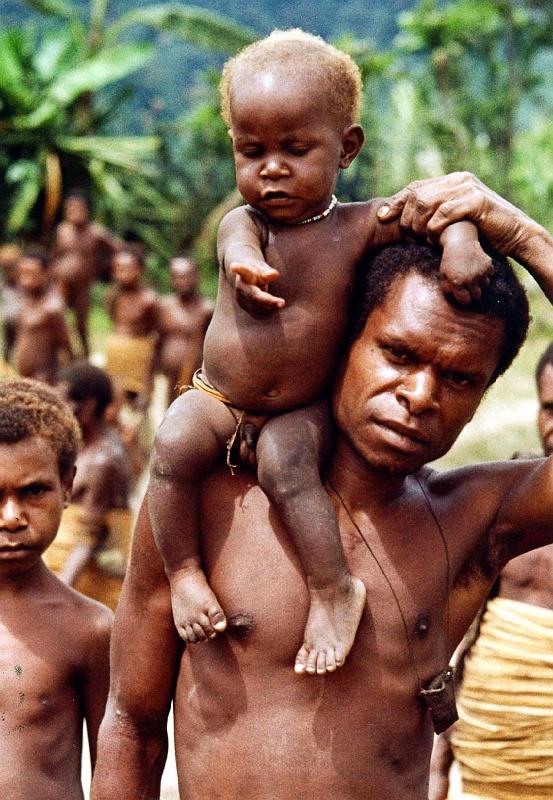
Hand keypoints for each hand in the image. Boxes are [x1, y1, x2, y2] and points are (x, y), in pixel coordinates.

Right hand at [230, 261, 284, 313]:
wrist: (246, 282)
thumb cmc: (256, 272)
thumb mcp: (261, 267)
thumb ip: (267, 270)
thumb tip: (275, 274)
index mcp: (245, 275)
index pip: (242, 271)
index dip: (238, 268)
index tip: (233, 266)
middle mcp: (241, 289)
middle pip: (254, 296)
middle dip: (268, 301)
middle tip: (282, 303)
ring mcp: (242, 301)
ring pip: (258, 307)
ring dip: (271, 306)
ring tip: (280, 303)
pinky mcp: (247, 309)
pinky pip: (260, 313)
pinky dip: (269, 310)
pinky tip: (274, 306)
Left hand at [376, 171, 541, 262]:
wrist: (515, 234)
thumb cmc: (483, 232)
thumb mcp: (454, 221)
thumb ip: (436, 214)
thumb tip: (407, 221)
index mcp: (451, 181)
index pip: (414, 187)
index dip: (396, 201)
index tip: (381, 216)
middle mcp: (458, 180)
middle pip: (416, 194)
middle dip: (406, 218)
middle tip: (409, 236)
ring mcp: (468, 188)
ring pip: (426, 202)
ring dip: (418, 224)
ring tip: (422, 239)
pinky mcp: (476, 201)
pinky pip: (444, 212)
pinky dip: (434, 228)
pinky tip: (434, 239)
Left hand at [439, 221, 491, 303]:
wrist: (460, 241)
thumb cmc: (449, 259)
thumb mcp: (444, 274)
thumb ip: (448, 287)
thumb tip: (455, 297)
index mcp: (457, 283)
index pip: (465, 300)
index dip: (464, 298)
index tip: (463, 295)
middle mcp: (470, 280)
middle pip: (476, 295)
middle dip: (473, 292)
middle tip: (469, 286)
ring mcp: (480, 273)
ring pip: (485, 285)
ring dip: (480, 282)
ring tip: (473, 274)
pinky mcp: (488, 265)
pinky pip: (490, 275)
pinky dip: (486, 272)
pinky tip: (478, 266)